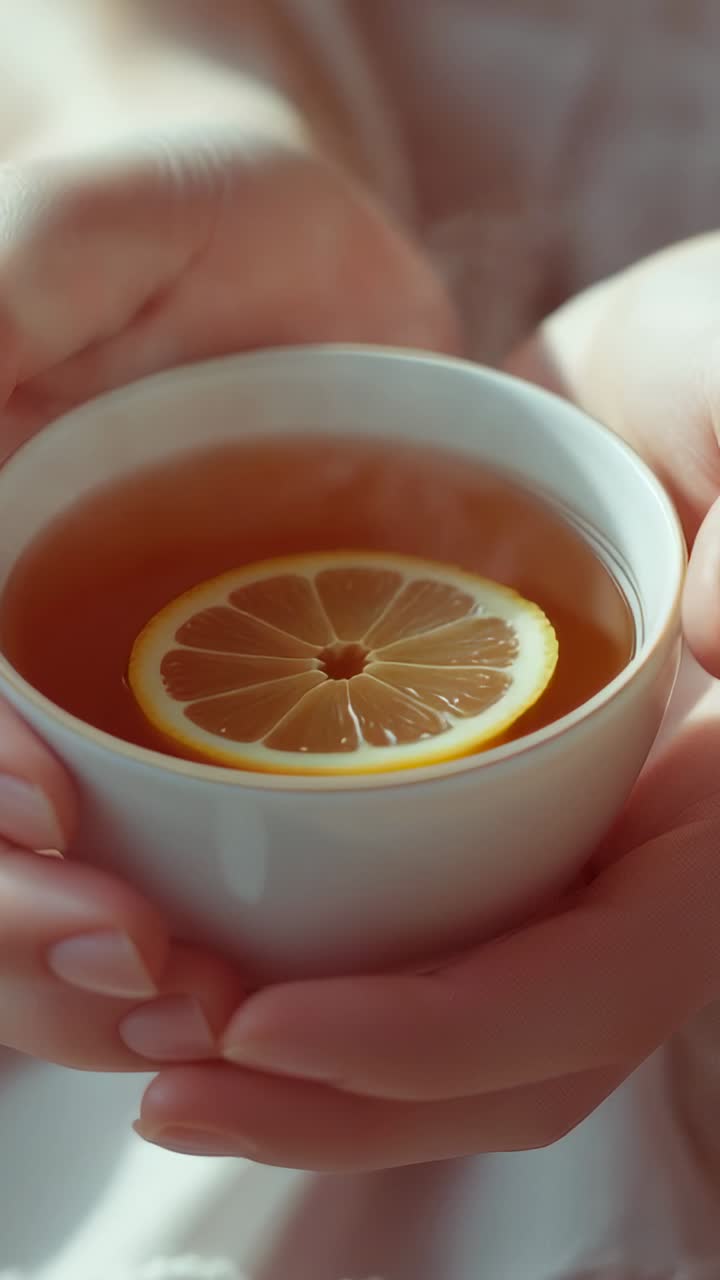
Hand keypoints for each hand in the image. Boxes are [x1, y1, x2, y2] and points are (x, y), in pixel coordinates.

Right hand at [0, 127, 453, 1071]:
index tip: (45, 811)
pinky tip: (244, 984)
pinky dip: (185, 955)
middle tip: (135, 957)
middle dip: (14, 928)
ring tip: (193, 1005)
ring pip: (29, 896)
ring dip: (82, 985)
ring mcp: (82, 715)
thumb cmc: (183, 224)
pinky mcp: (194, 745)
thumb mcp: (82, 227)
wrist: (298, 281)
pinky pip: (154, 882)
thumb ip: (12, 298)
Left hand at [136, 235, 719, 1169]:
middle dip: (341, 1097)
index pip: (600, 980)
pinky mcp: (502, 813)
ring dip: (311, 1076)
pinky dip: (317, 983)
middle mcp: (660, 853)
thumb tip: (710, 645)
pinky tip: (206, 956)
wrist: (650, 378)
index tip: (265, 1021)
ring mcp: (578, 843)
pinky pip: (419, 943)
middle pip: (516, 1054)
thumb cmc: (713, 363)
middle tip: (172, 1078)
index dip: (440, 1035)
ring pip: (458, 1025)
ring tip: (165, 1051)